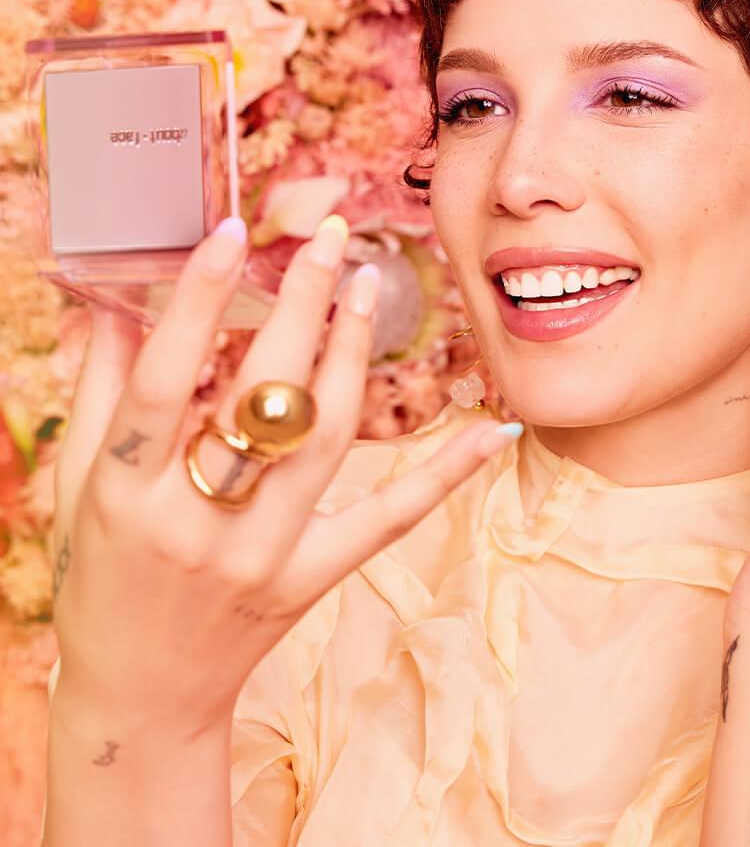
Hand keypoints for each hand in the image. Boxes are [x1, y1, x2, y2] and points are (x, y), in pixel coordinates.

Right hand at [49, 216, 517, 731]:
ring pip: (324, 441)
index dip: (196, 303)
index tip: (230, 233)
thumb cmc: (102, 572)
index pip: (165, 380)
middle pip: (260, 399)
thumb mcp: (76, 486)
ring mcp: (262, 555)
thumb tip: (110, 300)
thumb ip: (100, 390)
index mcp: (125, 492)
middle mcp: (196, 522)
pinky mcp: (312, 578)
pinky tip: (495, 430)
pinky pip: (390, 519)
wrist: (142, 694)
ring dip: (350, 356)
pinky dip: (446, 474)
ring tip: (364, 288)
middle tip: (328, 238)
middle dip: (297, 307)